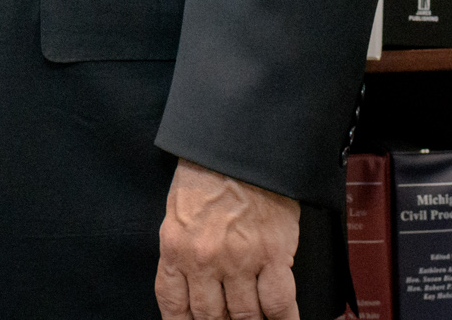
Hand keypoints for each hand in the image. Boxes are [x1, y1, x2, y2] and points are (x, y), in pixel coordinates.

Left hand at [156, 158, 301, 319]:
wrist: (240, 148)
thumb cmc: (208, 172)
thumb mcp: (179, 211)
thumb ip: (183, 249)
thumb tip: (193, 285)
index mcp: (174, 247)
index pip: (173, 303)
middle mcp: (203, 260)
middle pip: (210, 316)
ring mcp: (238, 261)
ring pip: (245, 317)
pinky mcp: (271, 257)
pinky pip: (278, 305)